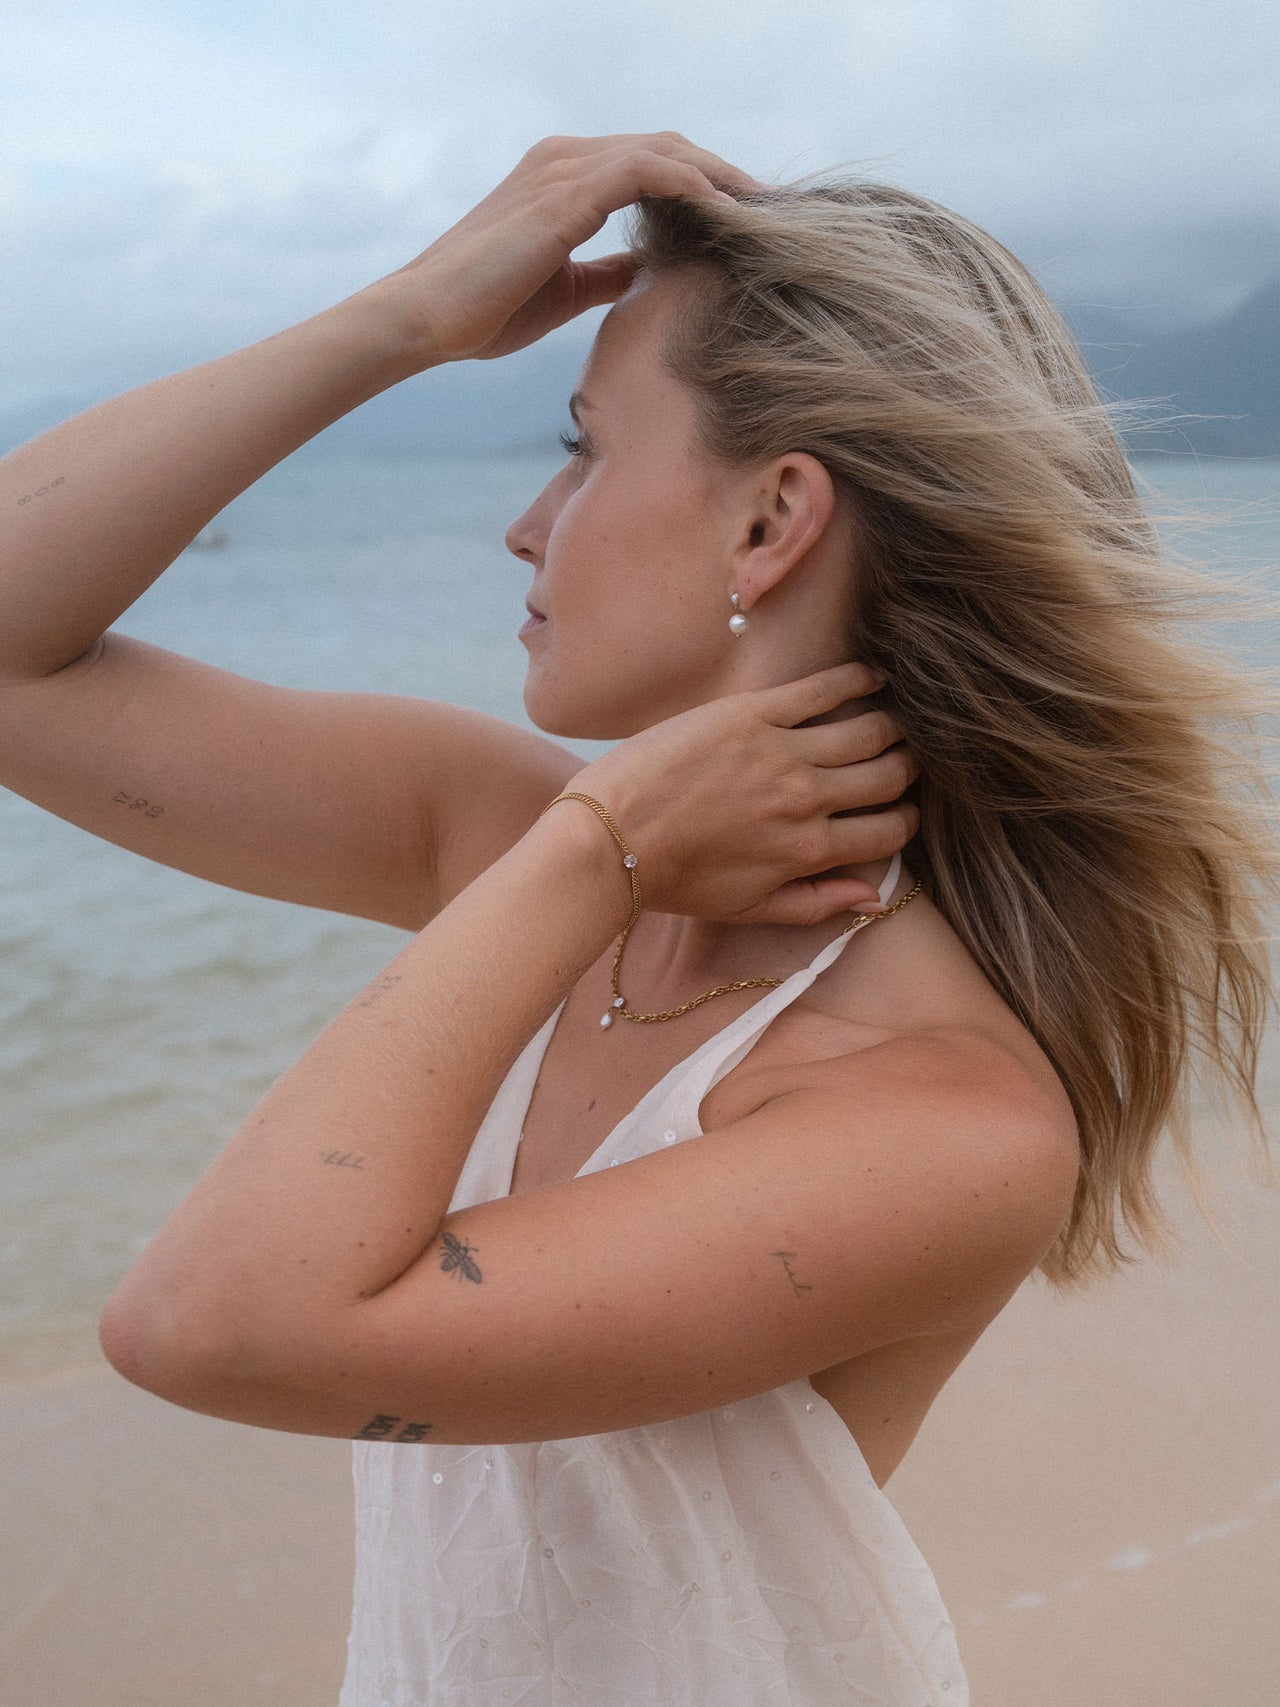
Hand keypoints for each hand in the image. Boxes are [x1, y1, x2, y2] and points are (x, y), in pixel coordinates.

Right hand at [382, 132, 761, 364]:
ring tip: (763, 210)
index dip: (702, 186)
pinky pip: (648, 171)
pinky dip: (693, 186)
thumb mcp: (565, 290)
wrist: (428, 318)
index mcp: (562, 178)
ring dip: (720, 177)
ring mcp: (564, 170)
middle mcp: (565, 160)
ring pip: (666, 151)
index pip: (648, 165)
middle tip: (770, 209)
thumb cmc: (485, 310)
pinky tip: (723, 213)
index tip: (743, 219)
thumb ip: (605, 272)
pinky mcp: (566, 193)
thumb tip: (646, 272)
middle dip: (723, 175)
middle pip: (666, 148)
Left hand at [566, 663, 920, 927]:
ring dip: (892, 726)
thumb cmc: (675, 879)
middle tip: (905, 760)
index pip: (889, 831)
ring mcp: (781, 752)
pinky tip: (874, 677)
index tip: (902, 808)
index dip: (907, 819)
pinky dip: (857, 680)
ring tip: (894, 721)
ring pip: (867, 731)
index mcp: (808, 850)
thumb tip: (876, 899)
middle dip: (908, 769)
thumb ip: (817, 903)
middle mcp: (806, 799)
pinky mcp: (752, 713)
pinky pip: (822, 689)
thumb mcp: (749, 908)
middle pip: (889, 776)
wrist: (610, 837)